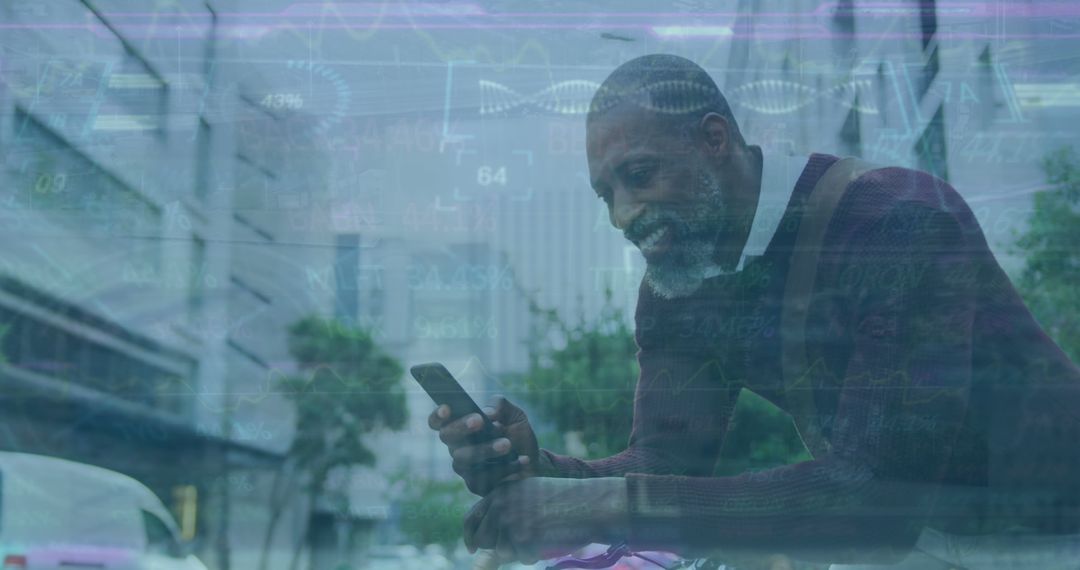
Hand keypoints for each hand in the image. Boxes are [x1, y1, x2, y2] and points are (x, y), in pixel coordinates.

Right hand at [428, 396, 542, 494]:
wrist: (534, 462)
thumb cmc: (518, 435)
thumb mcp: (514, 414)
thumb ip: (501, 406)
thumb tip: (488, 413)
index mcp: (461, 426)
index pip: (438, 421)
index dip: (438, 415)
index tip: (447, 408)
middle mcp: (457, 446)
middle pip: (446, 436)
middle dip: (461, 427)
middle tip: (480, 421)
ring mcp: (463, 467)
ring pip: (463, 457)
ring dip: (485, 449)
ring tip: (507, 444)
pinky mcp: (475, 484)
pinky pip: (483, 476)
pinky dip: (506, 467)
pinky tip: (522, 460)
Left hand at [463, 477, 628, 564]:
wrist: (590, 502)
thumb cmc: (565, 500)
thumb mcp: (530, 493)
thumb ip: (507, 508)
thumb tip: (484, 539)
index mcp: (500, 491)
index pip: (471, 518)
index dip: (470, 537)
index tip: (473, 549)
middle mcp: (500, 503)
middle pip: (483, 540)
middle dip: (499, 547)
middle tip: (522, 542)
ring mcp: (510, 519)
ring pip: (502, 552)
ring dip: (520, 551)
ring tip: (541, 535)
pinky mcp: (522, 536)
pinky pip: (522, 558)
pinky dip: (535, 554)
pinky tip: (549, 539)